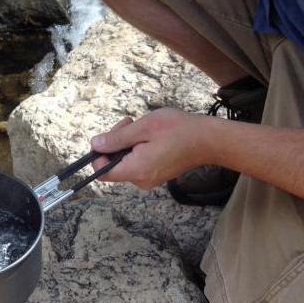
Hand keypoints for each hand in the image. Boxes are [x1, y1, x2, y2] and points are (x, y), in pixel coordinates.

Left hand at [91, 109, 210, 188]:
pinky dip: (138, 148)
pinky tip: (151, 136)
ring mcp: (149, 179)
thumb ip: (117, 138)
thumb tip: (95, 145)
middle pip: (113, 165)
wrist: (208, 140)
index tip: (110, 135)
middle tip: (128, 122)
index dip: (98, 154)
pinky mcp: (156, 174)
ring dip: (127, 143)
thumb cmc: (178, 130)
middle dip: (115, 143)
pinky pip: (137, 163)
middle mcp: (140, 180)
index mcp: (135, 170)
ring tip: (142, 127)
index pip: (101, 172)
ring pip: (125, 162)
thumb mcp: (143, 127)